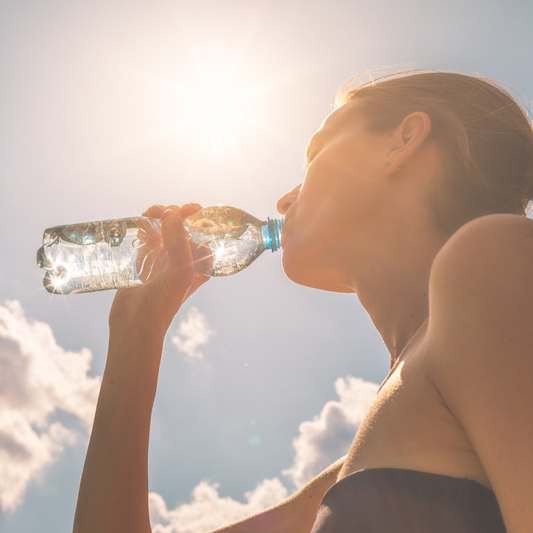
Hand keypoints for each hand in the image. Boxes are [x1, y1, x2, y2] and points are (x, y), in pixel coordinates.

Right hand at [109, 203, 209, 335]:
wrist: (134, 325)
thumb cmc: (161, 305)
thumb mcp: (178, 275)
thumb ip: (179, 245)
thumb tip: (172, 216)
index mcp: (198, 263)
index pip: (204, 233)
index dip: (198, 217)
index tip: (188, 209)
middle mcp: (183, 260)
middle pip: (183, 226)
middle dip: (175, 213)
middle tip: (163, 213)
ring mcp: (163, 259)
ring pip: (165, 228)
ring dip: (160, 216)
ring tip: (150, 214)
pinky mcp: (145, 261)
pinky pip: (148, 236)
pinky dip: (146, 226)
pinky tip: (142, 222)